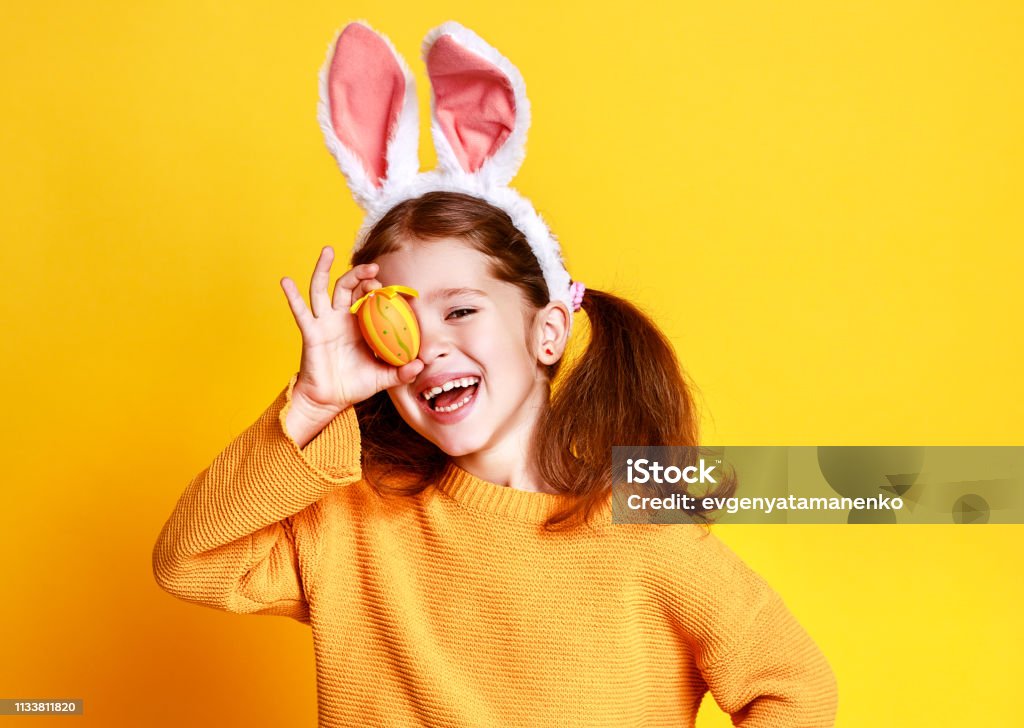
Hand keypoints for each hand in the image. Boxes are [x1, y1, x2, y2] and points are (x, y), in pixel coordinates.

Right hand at [280, 246, 423, 416]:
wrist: (329, 401)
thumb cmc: (354, 385)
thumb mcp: (383, 378)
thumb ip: (402, 372)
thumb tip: (421, 365)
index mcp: (359, 324)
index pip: (368, 297)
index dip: (377, 288)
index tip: (389, 286)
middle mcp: (340, 318)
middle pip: (347, 286)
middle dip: (359, 274)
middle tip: (373, 269)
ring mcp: (324, 322)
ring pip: (322, 289)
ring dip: (323, 269)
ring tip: (328, 250)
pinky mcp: (310, 332)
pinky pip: (300, 312)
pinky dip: (292, 296)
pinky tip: (286, 281)